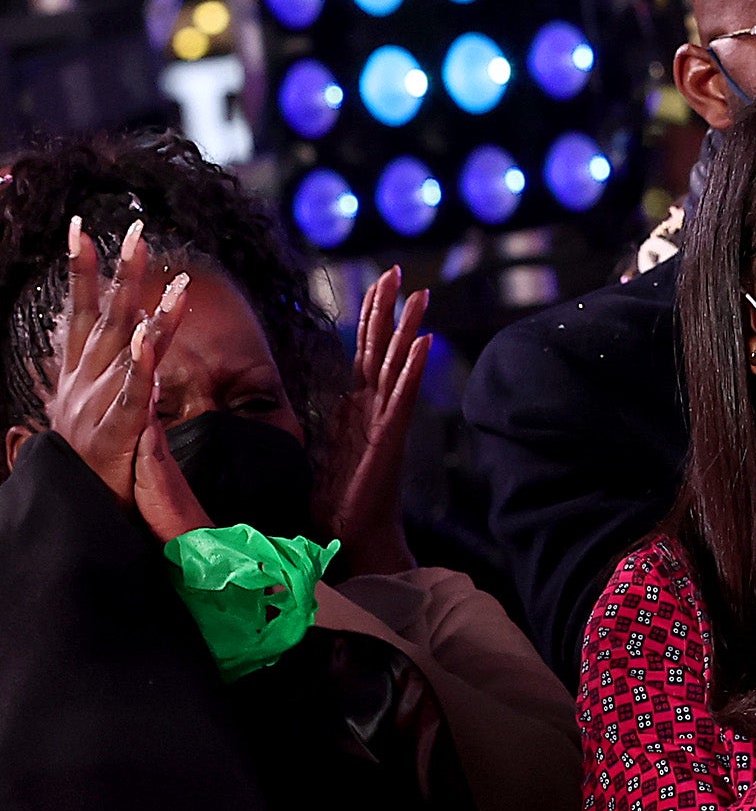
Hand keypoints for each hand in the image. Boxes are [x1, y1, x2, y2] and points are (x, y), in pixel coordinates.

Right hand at [39, 219, 187, 525]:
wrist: (74, 510)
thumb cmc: (87, 458)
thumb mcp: (83, 407)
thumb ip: (91, 370)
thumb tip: (94, 332)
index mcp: (78, 373)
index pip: (78, 311)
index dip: (80, 270)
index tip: (81, 228)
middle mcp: (85, 381)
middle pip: (104, 317)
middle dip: (119, 272)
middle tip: (135, 229)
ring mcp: (97, 404)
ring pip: (125, 349)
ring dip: (149, 311)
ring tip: (171, 279)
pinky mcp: (117, 430)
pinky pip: (134, 391)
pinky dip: (142, 362)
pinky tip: (149, 334)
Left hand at [315, 265, 428, 570]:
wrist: (354, 537)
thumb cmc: (335, 505)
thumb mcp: (312, 457)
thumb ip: (308, 429)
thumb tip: (275, 414)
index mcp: (356, 409)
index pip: (363, 352)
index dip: (370, 317)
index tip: (377, 284)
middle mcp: (375, 409)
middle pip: (382, 348)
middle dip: (389, 310)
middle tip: (398, 273)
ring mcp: (386, 421)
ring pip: (397, 364)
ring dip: (409, 329)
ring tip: (421, 296)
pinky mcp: (390, 437)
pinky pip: (403, 396)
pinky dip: (414, 368)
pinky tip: (424, 343)